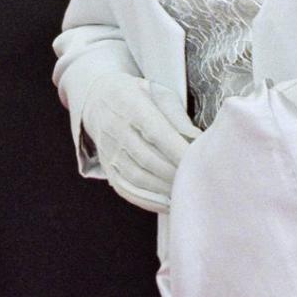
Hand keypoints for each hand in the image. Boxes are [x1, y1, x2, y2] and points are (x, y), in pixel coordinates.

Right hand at [80, 73, 198, 210]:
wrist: (98, 99)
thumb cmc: (139, 95)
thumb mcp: (158, 92)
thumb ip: (178, 116)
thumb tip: (199, 140)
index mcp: (131, 105)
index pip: (156, 132)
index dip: (177, 149)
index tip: (198, 160)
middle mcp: (116, 130)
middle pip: (147, 158)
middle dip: (174, 172)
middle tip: (198, 180)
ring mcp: (109, 151)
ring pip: (137, 177)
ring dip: (163, 188)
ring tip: (186, 193)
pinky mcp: (107, 168)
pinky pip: (126, 189)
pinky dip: (147, 200)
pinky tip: (167, 204)